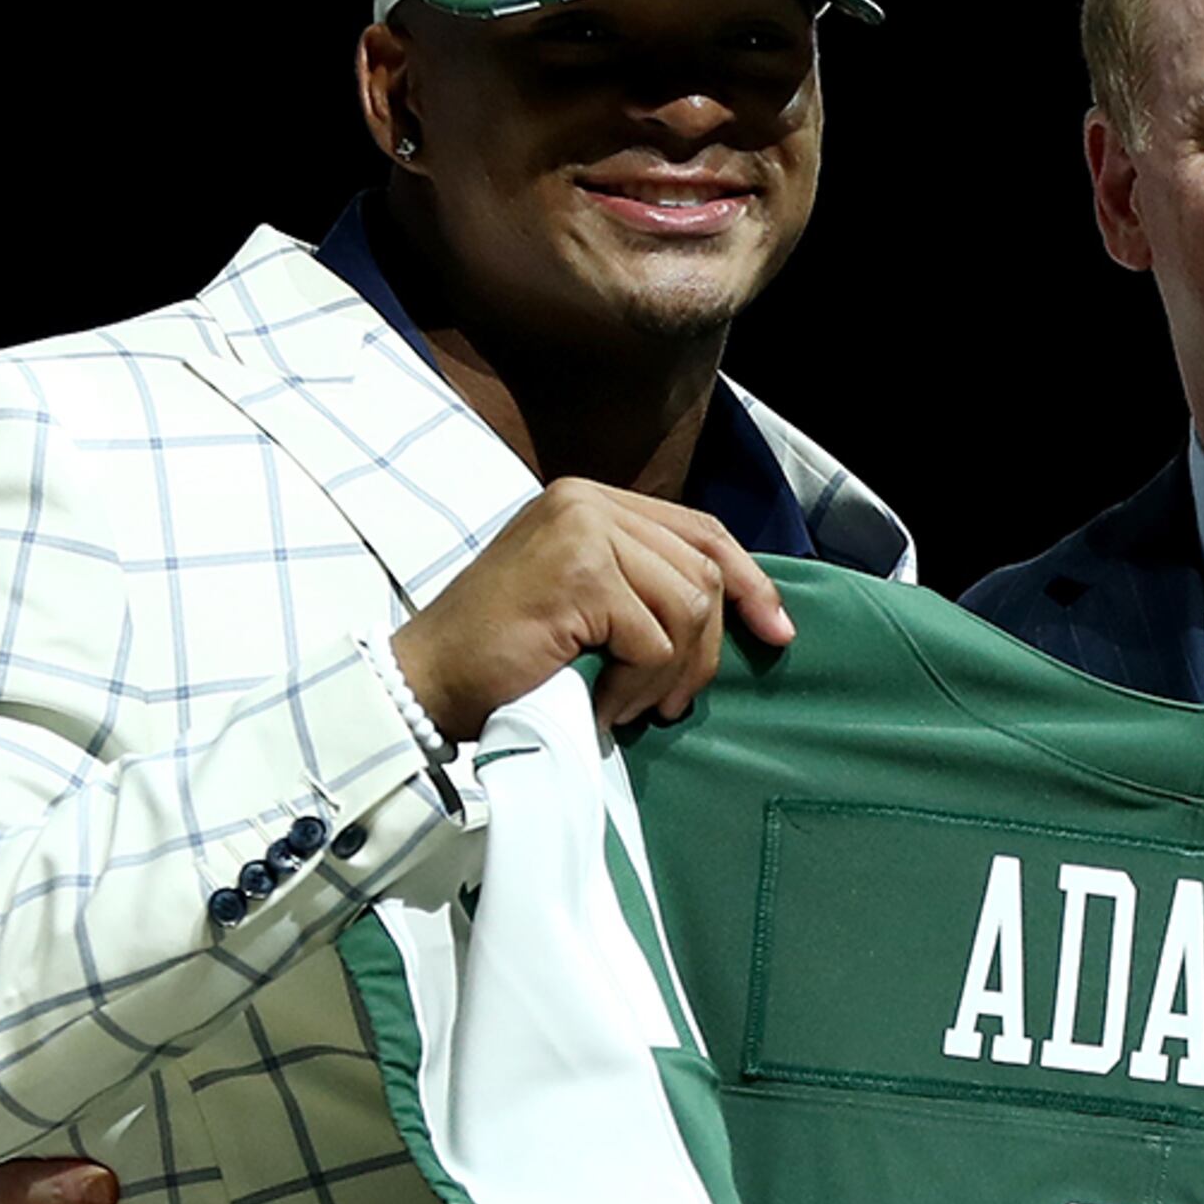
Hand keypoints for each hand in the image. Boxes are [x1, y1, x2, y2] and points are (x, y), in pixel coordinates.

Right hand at [390, 481, 796, 740]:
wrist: (426, 682)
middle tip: (677, 700)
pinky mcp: (580, 575)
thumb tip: (742, 605)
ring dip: (672, 672)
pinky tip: (605, 704)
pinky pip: (654, 641)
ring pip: (689, 605)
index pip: (700, 530)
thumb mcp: (583, 599)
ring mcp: (581, 532)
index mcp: (589, 499)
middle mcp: (585, 501)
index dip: (749, 580)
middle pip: (704, 568)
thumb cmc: (502, 654)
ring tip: (635, 705)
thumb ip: (642, 581)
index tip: (777, 631)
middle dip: (708, 646)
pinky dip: (638, 687)